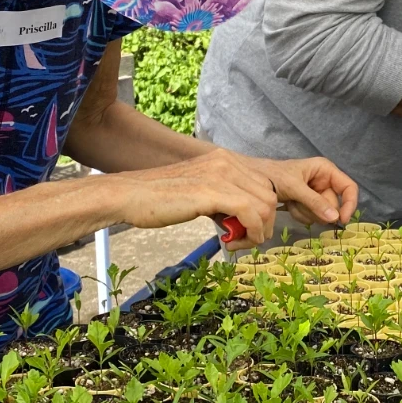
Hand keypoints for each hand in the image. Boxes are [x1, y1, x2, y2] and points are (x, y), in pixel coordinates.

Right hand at [111, 150, 278, 246]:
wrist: (131, 195)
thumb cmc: (160, 198)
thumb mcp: (200, 192)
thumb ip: (223, 199)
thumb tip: (241, 220)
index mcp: (225, 159)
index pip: (264, 186)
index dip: (262, 213)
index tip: (247, 231)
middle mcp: (227, 162)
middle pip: (270, 197)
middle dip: (263, 224)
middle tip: (243, 241)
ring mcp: (221, 174)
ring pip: (265, 206)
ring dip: (257, 232)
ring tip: (235, 242)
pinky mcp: (213, 191)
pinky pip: (251, 213)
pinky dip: (250, 233)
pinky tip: (232, 242)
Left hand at [251, 156, 359, 227]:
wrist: (255, 181)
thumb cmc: (274, 175)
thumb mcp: (294, 187)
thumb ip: (315, 202)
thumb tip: (335, 218)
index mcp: (326, 170)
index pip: (349, 187)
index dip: (349, 204)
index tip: (341, 219)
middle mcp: (324, 181)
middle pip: (333, 205)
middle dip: (316, 209)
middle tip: (300, 203)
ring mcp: (316, 194)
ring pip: (323, 214)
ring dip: (306, 212)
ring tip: (292, 202)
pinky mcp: (308, 203)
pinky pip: (312, 216)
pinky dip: (301, 214)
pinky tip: (290, 206)